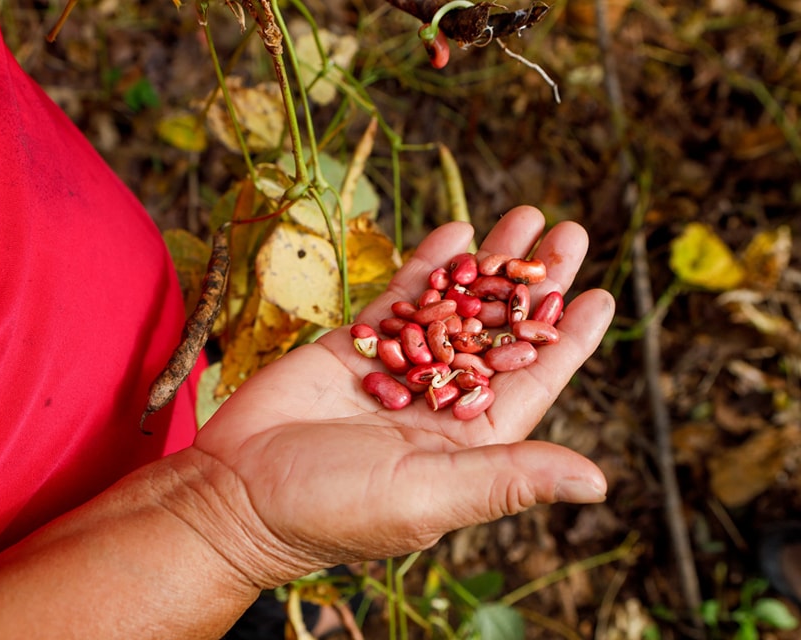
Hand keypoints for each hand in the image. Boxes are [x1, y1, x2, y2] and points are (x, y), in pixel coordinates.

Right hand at [189, 205, 614, 588]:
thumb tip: (600, 483)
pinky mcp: (351, 347)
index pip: (533, 381)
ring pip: (454, 305)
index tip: (600, 296)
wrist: (235, 492)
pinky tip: (455, 231)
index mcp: (468, 439)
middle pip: (499, 331)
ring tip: (523, 218)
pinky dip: (427, 265)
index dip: (568, 339)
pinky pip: (398, 297)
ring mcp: (396, 369)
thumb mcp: (431, 495)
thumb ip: (510, 479)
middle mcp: (438, 400)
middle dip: (535, 284)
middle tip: (567, 233)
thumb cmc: (333, 510)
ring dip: (489, 264)